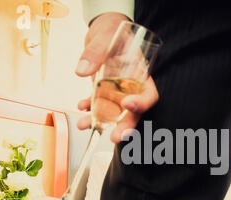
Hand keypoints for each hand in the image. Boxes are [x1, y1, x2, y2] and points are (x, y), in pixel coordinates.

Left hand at [75, 13, 158, 142]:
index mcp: (141, 74)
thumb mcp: (104, 36)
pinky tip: (81, 107)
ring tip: (87, 126)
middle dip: (124, 126)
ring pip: (114, 113)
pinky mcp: (104, 93)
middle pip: (133, 112)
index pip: (149, 94)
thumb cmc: (111, 31)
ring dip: (102, 123)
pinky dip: (89, 109)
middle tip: (116, 137)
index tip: (128, 105)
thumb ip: (95, 53)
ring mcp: (118, 92)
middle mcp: (131, 88)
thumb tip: (82, 71)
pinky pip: (98, 106)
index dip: (142, 103)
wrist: (103, 32)